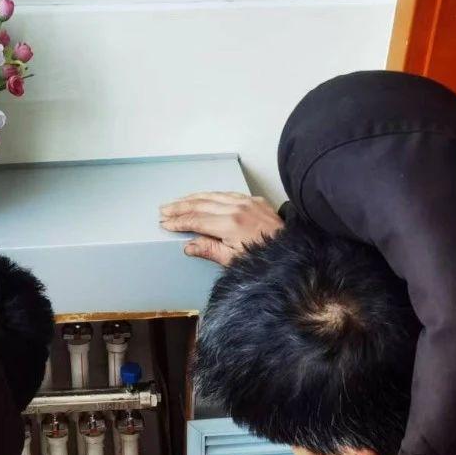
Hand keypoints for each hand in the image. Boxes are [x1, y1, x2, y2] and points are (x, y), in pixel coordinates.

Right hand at [159, 192, 284, 265]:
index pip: (196, 220)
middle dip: (180, 207)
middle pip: (200, 205)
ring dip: (192, 198)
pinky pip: (227, 193)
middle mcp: (237, 208)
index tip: (165, 223)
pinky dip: (211, 195)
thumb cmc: (264, 260)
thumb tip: (188, 245)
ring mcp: (246, 201)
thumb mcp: (234, 261)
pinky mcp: (255, 200)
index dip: (178, 222)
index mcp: (230, 224)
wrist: (292, 251)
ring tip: (177, 202)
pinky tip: (202, 197)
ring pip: (212, 195)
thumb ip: (210, 250)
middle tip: (163, 210)